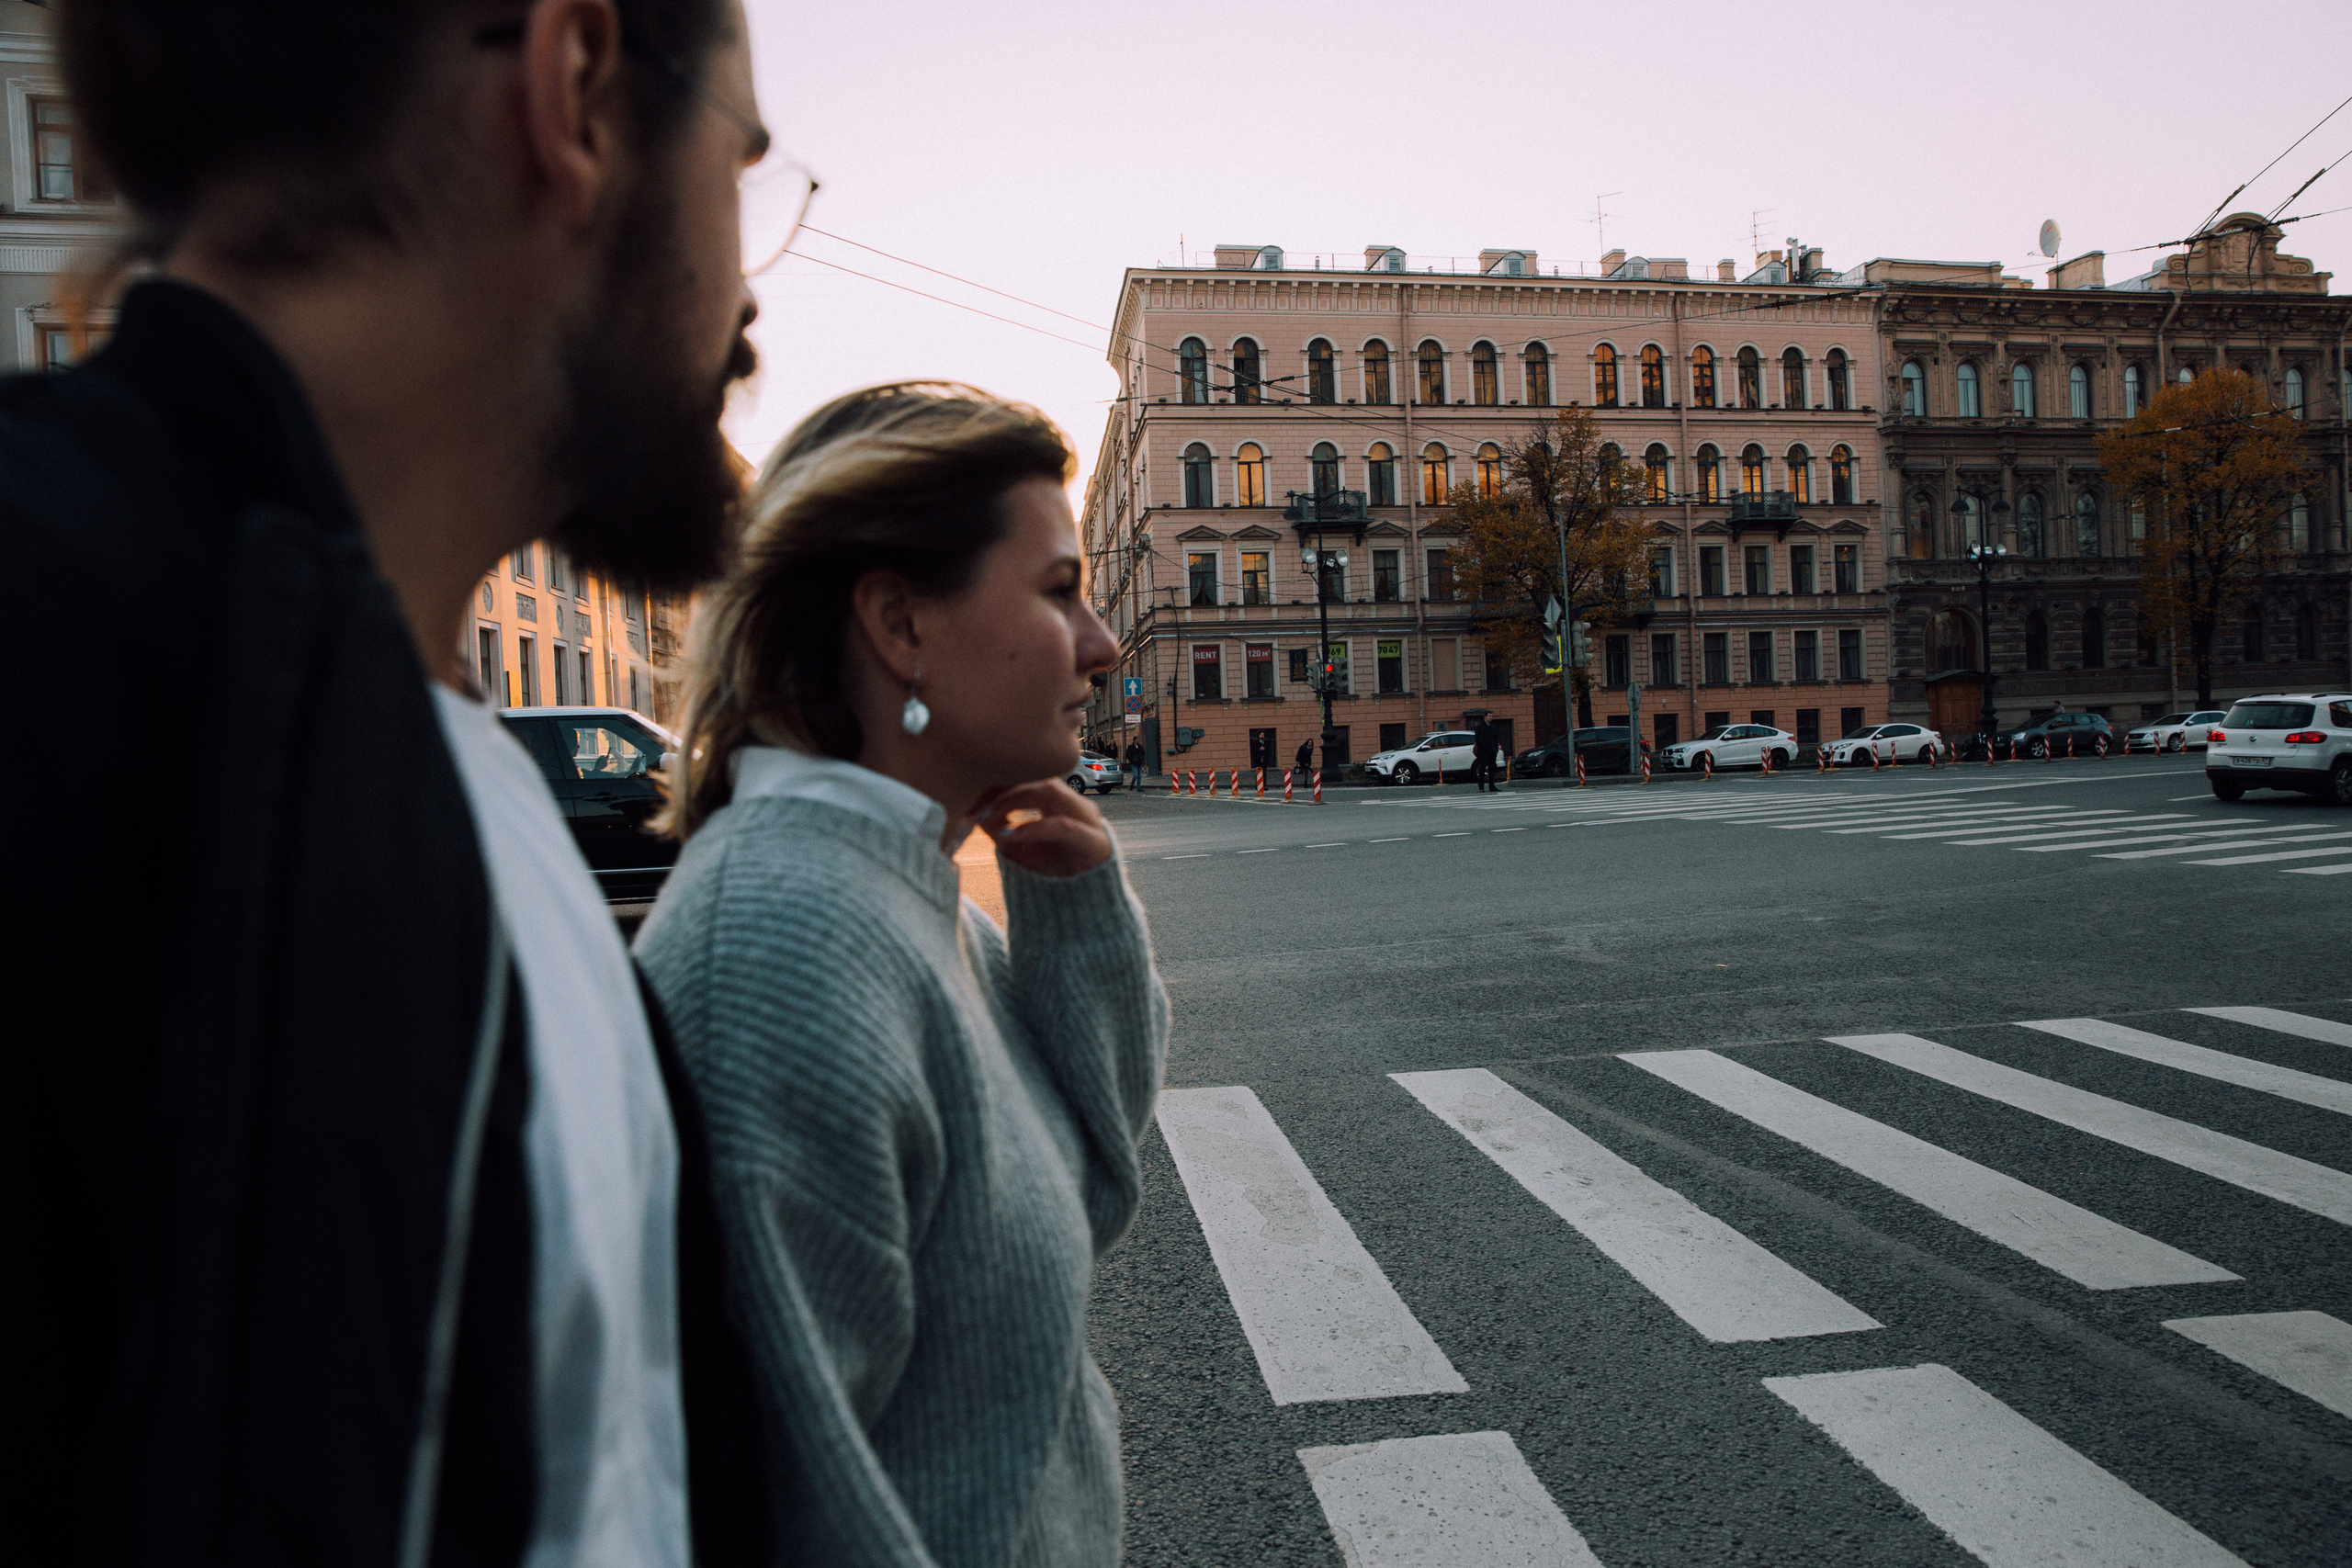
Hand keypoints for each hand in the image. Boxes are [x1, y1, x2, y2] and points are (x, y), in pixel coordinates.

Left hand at [972, 778, 1112, 877]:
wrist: (1079, 907)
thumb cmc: (1049, 874)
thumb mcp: (1017, 847)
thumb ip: (999, 827)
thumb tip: (973, 809)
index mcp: (1062, 803)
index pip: (1033, 776)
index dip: (1004, 780)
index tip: (975, 791)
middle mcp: (1078, 805)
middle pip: (1041, 778)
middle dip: (1008, 789)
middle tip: (980, 806)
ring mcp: (1090, 821)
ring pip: (1052, 792)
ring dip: (1016, 802)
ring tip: (991, 818)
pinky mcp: (1096, 842)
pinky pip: (1064, 826)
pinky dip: (1034, 828)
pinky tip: (1012, 835)